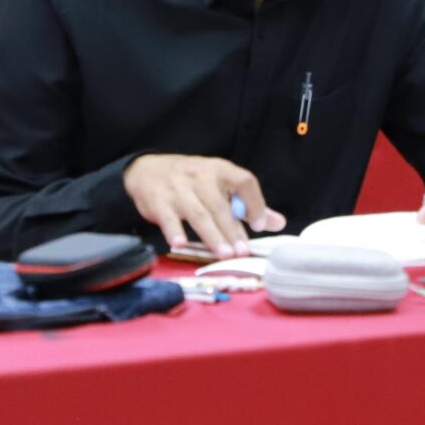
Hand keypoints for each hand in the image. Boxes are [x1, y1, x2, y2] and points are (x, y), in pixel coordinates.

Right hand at [122, 154, 282, 256]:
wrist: (146, 170)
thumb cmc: (191, 181)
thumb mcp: (220, 185)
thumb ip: (248, 205)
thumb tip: (278, 223)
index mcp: (220, 170)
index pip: (244, 181)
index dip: (254, 202)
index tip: (259, 225)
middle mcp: (200, 176)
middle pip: (220, 205)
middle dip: (232, 230)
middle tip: (242, 251)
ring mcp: (178, 189)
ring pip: (198, 214)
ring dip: (212, 235)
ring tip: (224, 254)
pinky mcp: (158, 201)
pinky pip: (168, 217)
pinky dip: (174, 231)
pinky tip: (180, 244)